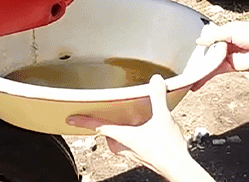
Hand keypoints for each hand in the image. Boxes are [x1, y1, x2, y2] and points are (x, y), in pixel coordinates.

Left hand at [67, 75, 194, 178]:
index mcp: (124, 136)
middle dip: (106, 126)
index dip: (83, 121)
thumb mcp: (163, 118)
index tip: (70, 119)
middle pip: (108, 136)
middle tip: (104, 117)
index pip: (99, 127)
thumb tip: (155, 81)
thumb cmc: (167, 149)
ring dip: (122, 132)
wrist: (178, 168)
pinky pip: (132, 146)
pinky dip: (134, 137)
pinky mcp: (143, 157)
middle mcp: (125, 147)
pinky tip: (147, 132)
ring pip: (120, 142)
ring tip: (130, 121)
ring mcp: (134, 154)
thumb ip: (157, 97)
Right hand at [193, 21, 248, 89]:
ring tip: (189, 76)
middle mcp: (226, 43)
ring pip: (210, 62)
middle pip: (208, 50)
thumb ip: (213, 35)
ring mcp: (228, 55)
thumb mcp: (231, 29)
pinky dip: (206, 76)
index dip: (200, 42)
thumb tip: (199, 41)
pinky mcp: (231, 66)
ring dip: (200, 69)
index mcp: (226, 31)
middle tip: (186, 63)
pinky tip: (198, 80)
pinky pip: (216, 71)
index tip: (189, 48)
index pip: (209, 36)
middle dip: (197, 57)